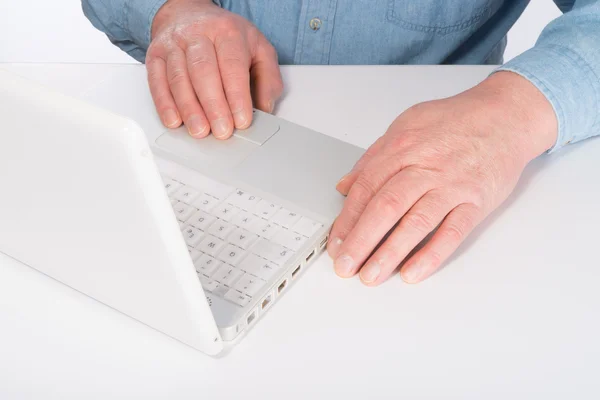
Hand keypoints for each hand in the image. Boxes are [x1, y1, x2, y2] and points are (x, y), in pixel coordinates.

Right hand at [147, 0, 282, 137]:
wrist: (189, 13)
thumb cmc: (226, 37)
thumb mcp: (258, 49)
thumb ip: (268, 78)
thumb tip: (265, 108)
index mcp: (227, 32)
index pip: (232, 65)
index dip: (237, 96)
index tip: (242, 120)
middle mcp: (198, 34)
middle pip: (203, 72)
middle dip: (214, 106)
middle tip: (222, 131)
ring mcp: (174, 44)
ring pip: (179, 78)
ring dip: (189, 109)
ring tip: (200, 130)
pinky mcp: (155, 55)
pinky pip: (157, 81)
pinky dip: (164, 104)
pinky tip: (174, 120)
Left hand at [328, 71, 557, 284]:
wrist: (505, 115)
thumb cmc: (455, 121)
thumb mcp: (406, 126)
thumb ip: (373, 157)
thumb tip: (345, 185)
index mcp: (402, 147)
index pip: (366, 188)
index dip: (347, 219)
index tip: (335, 242)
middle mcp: (425, 166)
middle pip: (386, 207)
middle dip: (361, 241)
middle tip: (345, 265)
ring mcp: (452, 185)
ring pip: (416, 222)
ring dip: (390, 253)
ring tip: (371, 275)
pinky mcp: (476, 201)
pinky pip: (453, 231)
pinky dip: (432, 254)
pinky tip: (413, 272)